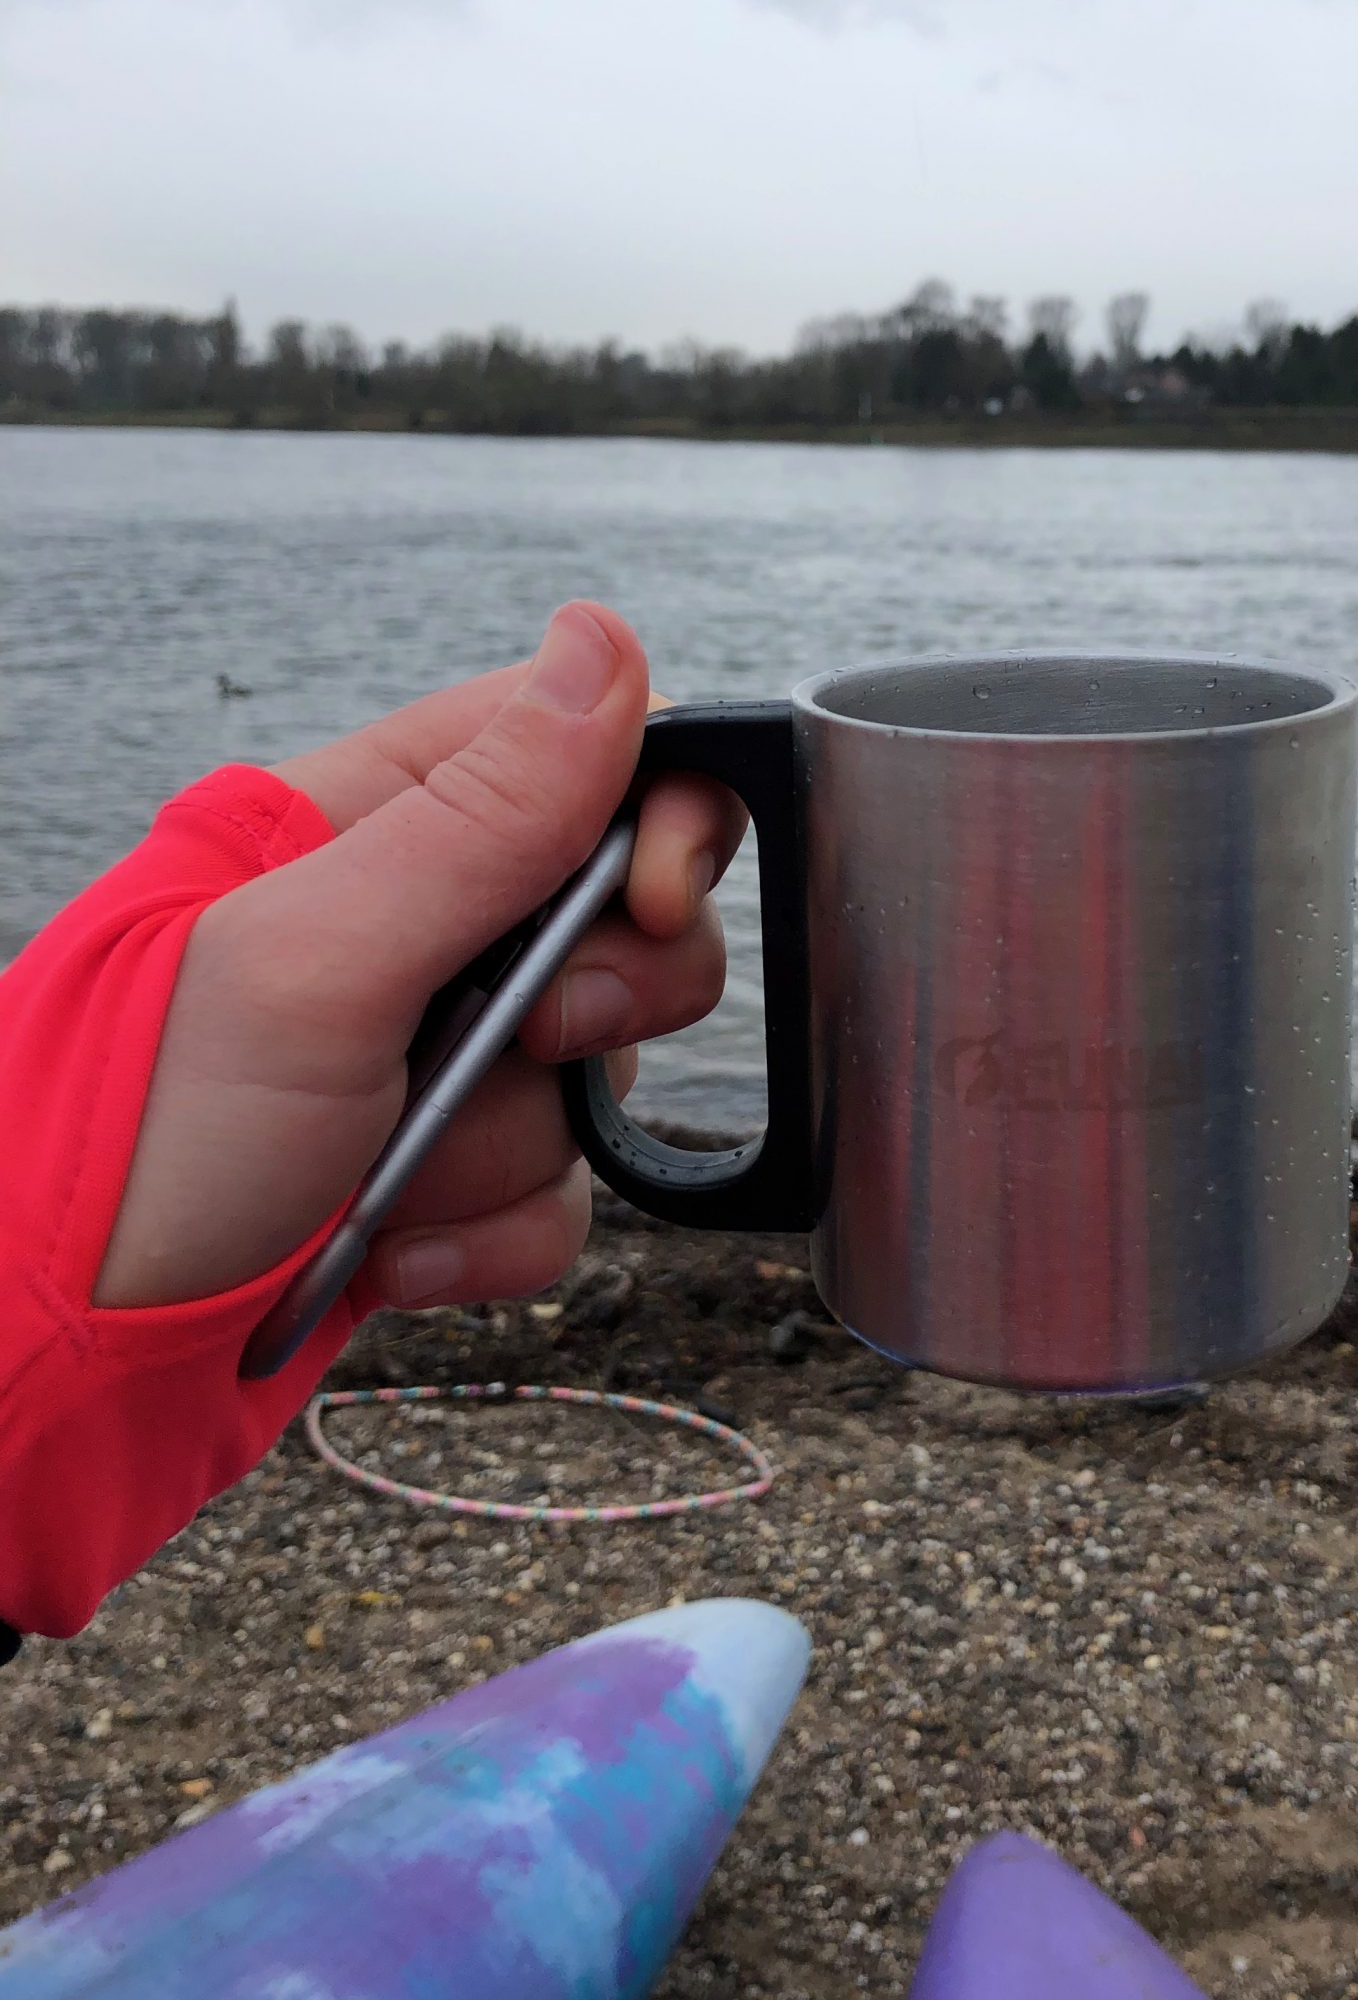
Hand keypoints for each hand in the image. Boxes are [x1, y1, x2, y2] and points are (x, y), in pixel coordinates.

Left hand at [92, 603, 744, 1313]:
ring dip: (502, 1151)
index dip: (656, 819)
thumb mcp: (315, 961)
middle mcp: (410, 923)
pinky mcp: (438, 1167)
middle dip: (585, 1012)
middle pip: (621, 921)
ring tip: (377, 1180)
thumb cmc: (133, 1139)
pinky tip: (391, 1254)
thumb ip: (479, 818)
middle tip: (512, 1046)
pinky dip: (491, 1237)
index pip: (582, 750)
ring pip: (592, 1076)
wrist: (52, 1356)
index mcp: (368, 819)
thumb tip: (606, 643)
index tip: (650, 900)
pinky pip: (557, 1190)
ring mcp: (428, 1050)